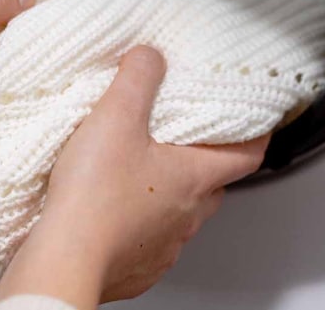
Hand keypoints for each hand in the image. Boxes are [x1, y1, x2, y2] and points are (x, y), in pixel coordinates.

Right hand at [0, 46, 268, 308]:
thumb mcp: (115, 117)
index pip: (249, 155)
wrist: (66, 258)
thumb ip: (136, 78)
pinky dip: (140, 224)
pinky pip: (150, 241)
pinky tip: (114, 210)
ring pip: (181, 214)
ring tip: (137, 172)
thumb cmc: (94, 196)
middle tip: (182, 138)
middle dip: (201, 160)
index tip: (257, 122)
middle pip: (212, 183)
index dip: (258, 135)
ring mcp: (165, 246)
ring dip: (168, 193)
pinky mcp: (138, 267)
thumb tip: (149, 57)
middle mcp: (188, 216)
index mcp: (194, 178)